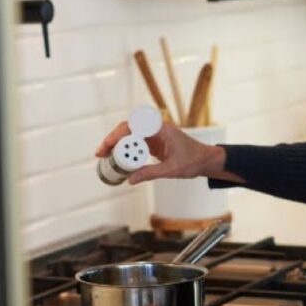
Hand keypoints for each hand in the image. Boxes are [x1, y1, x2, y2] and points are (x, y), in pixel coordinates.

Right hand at [94, 119, 241, 185]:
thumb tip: (130, 180)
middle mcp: (156, 128)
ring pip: (130, 135)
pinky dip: (125, 150)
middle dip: (112, 139)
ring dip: (117, 145)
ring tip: (104, 157)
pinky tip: (116, 159)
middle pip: (128, 128)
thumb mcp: (171, 170)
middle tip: (100, 153)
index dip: (118, 134)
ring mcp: (154, 135)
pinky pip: (135, 143)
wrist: (205, 160)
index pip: (134, 126)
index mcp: (161, 129)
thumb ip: (150, 173)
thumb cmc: (193, 161)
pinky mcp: (153, 142)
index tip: (108, 145)